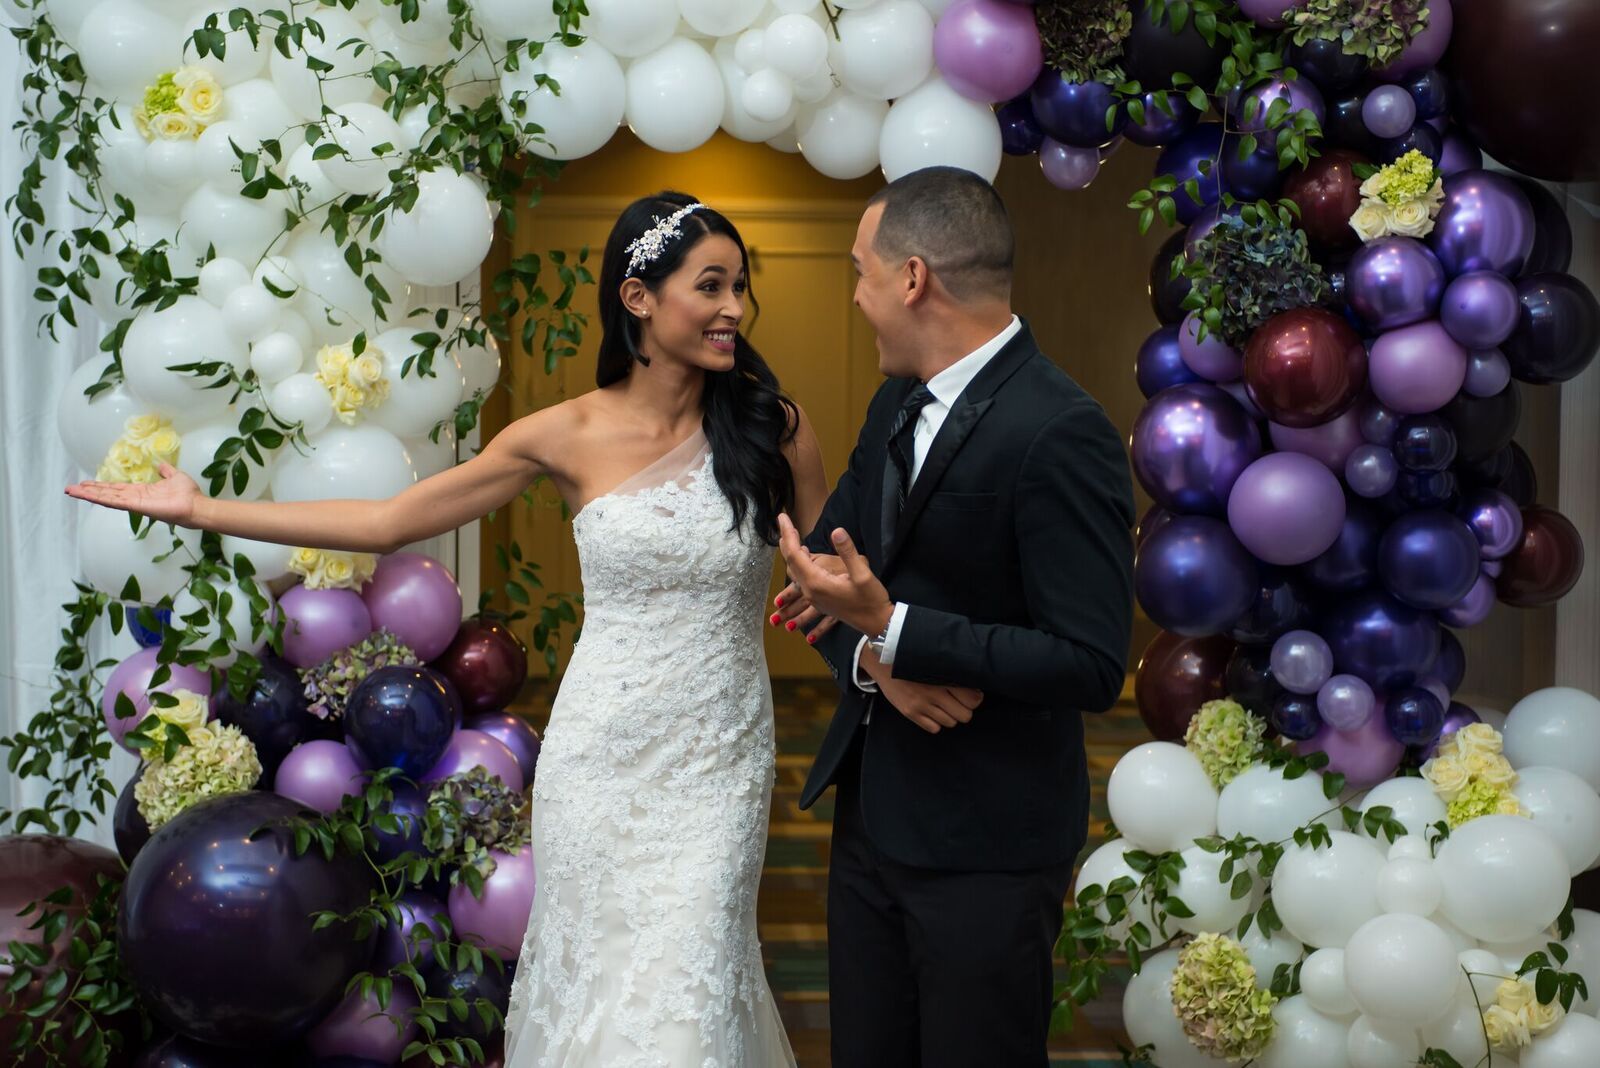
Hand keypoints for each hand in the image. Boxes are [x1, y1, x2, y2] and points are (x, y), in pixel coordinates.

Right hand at [65, 464, 199, 525]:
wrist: (197, 505)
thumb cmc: (188, 494)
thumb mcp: (175, 477)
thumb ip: (166, 472)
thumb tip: (160, 465)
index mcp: (141, 492)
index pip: (116, 489)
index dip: (101, 486)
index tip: (86, 483)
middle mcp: (135, 498)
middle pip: (107, 494)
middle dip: (89, 491)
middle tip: (70, 488)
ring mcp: (134, 503)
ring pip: (107, 498)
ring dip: (88, 494)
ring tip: (71, 491)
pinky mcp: (137, 507)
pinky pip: (116, 502)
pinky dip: (101, 498)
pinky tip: (88, 495)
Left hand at [776, 514, 892, 638]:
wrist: (877, 623)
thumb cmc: (871, 600)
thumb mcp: (862, 574)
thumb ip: (848, 552)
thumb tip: (836, 531)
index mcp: (817, 582)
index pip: (795, 554)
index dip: (788, 534)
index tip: (782, 517)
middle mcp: (810, 590)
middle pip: (791, 562)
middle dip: (786, 540)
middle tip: (784, 522)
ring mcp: (814, 597)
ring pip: (795, 572)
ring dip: (791, 553)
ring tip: (789, 537)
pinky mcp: (819, 600)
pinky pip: (801, 580)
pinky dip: (798, 565)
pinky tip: (805, 558)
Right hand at [863, 647, 982, 733]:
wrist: (883, 661)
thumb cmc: (912, 660)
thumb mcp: (935, 662)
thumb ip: (952, 673)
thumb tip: (974, 688)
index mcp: (943, 677)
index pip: (973, 699)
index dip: (975, 699)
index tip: (970, 696)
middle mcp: (934, 692)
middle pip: (964, 715)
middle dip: (963, 710)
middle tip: (957, 703)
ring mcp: (921, 704)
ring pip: (950, 723)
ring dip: (949, 716)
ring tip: (942, 706)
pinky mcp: (910, 712)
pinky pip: (934, 728)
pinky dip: (935, 723)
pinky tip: (931, 712)